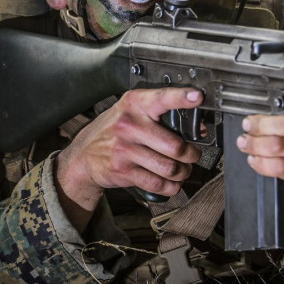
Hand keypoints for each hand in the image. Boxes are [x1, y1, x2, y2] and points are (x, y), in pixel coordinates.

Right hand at [55, 87, 202, 225]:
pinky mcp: (123, 171)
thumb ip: (161, 115)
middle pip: (175, 146)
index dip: (181, 97)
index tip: (197, 96)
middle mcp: (130, 125)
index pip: (162, 98)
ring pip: (169, 168)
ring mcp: (125, 150)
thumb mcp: (132, 112)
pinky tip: (172, 182)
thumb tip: (199, 129)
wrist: (84, 155)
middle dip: (191, 154)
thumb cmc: (114, 130)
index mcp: (135, 104)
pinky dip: (171, 187)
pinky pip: (158, 183)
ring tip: (183, 170)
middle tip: (192, 154)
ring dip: (183, 172)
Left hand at [237, 113, 283, 192]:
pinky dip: (261, 163)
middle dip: (258, 132)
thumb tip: (253, 120)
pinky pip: (279, 167)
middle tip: (245, 136)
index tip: (250, 123)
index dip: (264, 120)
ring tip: (247, 147)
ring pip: (278, 148)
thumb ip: (278, 120)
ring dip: (256, 147)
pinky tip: (255, 160)